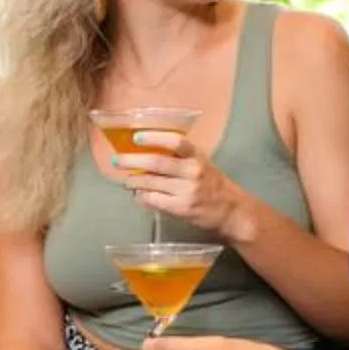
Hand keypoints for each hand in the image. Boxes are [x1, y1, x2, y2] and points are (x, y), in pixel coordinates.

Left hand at [111, 130, 249, 238]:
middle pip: (156, 162)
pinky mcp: (181, 208)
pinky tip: (138, 195)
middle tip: (116, 161)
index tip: (136, 137)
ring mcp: (186, 190)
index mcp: (197, 156)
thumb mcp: (201, 164)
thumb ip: (179, 159)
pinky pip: (154, 200)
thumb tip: (146, 154)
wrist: (232, 211)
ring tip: (126, 181)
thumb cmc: (213, 185)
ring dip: (133, 181)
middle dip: (132, 161)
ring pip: (151, 182)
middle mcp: (192, 171)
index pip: (176, 141)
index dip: (154, 137)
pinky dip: (142, 196)